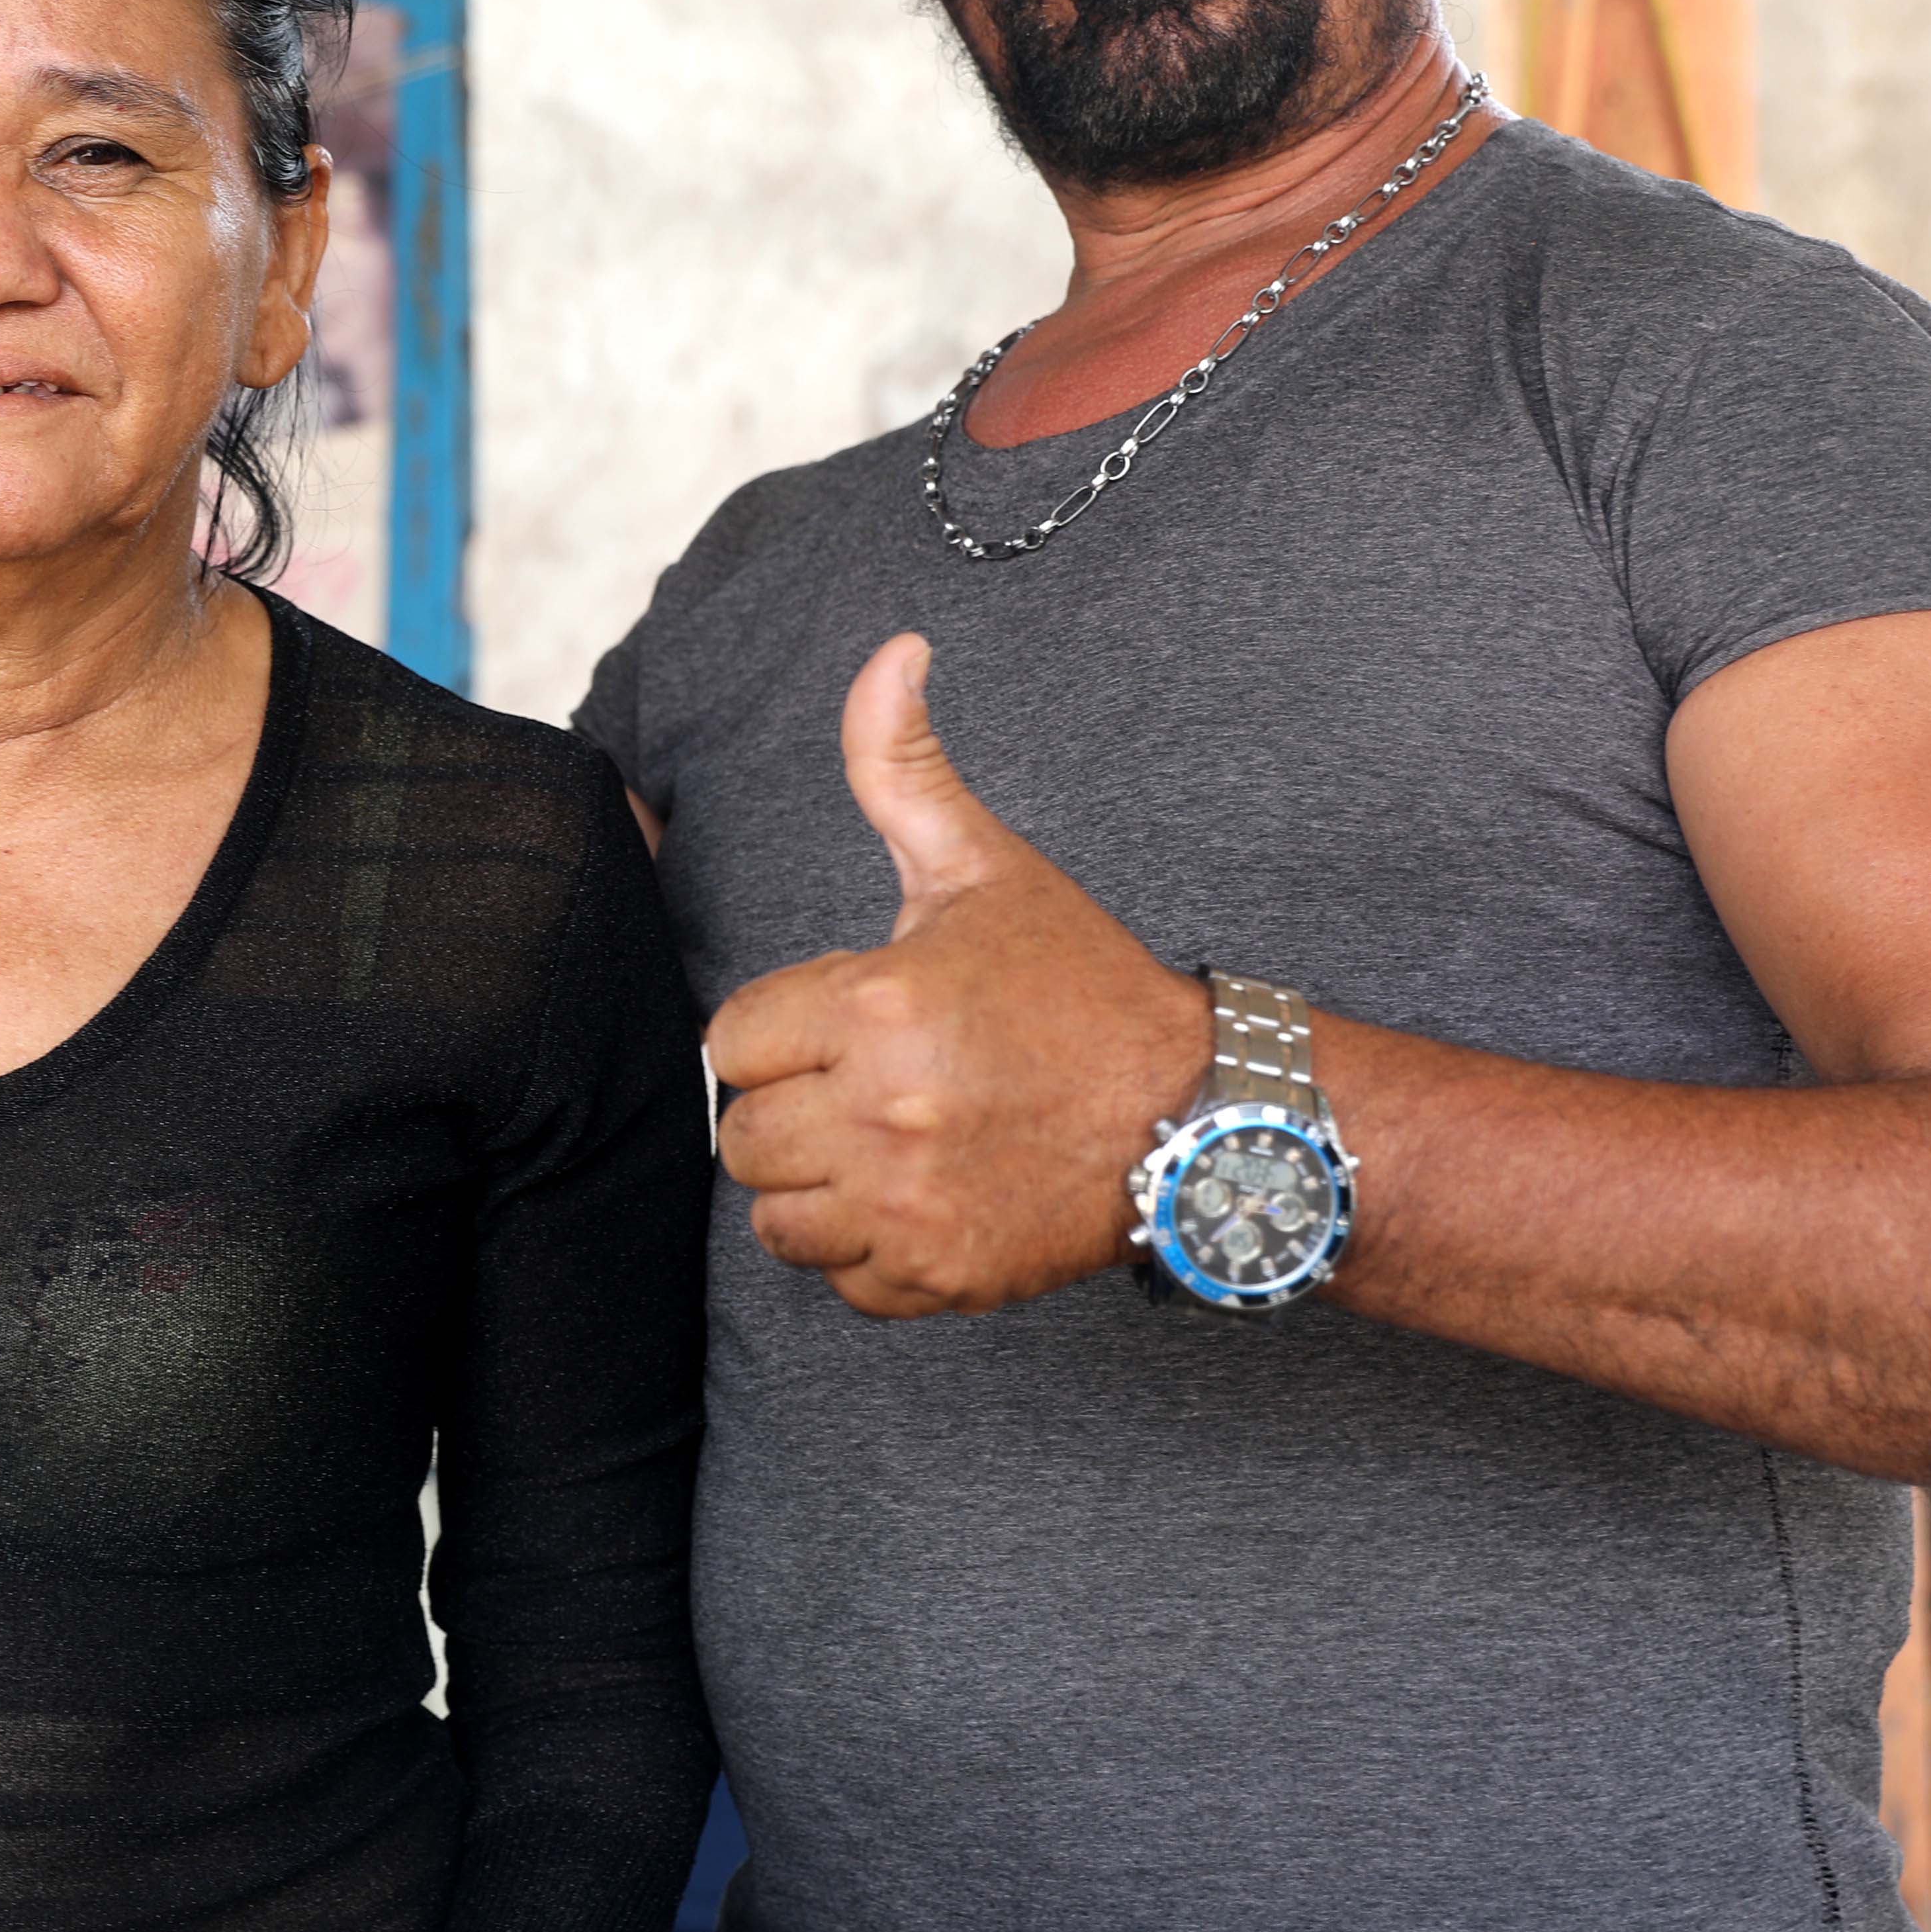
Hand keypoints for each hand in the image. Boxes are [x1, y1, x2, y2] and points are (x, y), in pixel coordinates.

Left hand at [704, 634, 1208, 1315]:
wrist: (1198, 1114)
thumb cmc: (1079, 989)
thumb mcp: (987, 870)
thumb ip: (904, 767)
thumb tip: (893, 651)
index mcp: (877, 1005)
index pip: (732, 1042)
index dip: (779, 1030)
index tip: (840, 1024)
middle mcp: (883, 1111)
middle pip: (741, 1137)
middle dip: (789, 1109)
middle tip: (863, 1087)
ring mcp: (910, 1204)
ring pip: (773, 1218)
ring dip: (814, 1187)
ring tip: (882, 1145)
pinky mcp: (939, 1276)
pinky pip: (839, 1280)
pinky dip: (863, 1253)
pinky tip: (918, 1200)